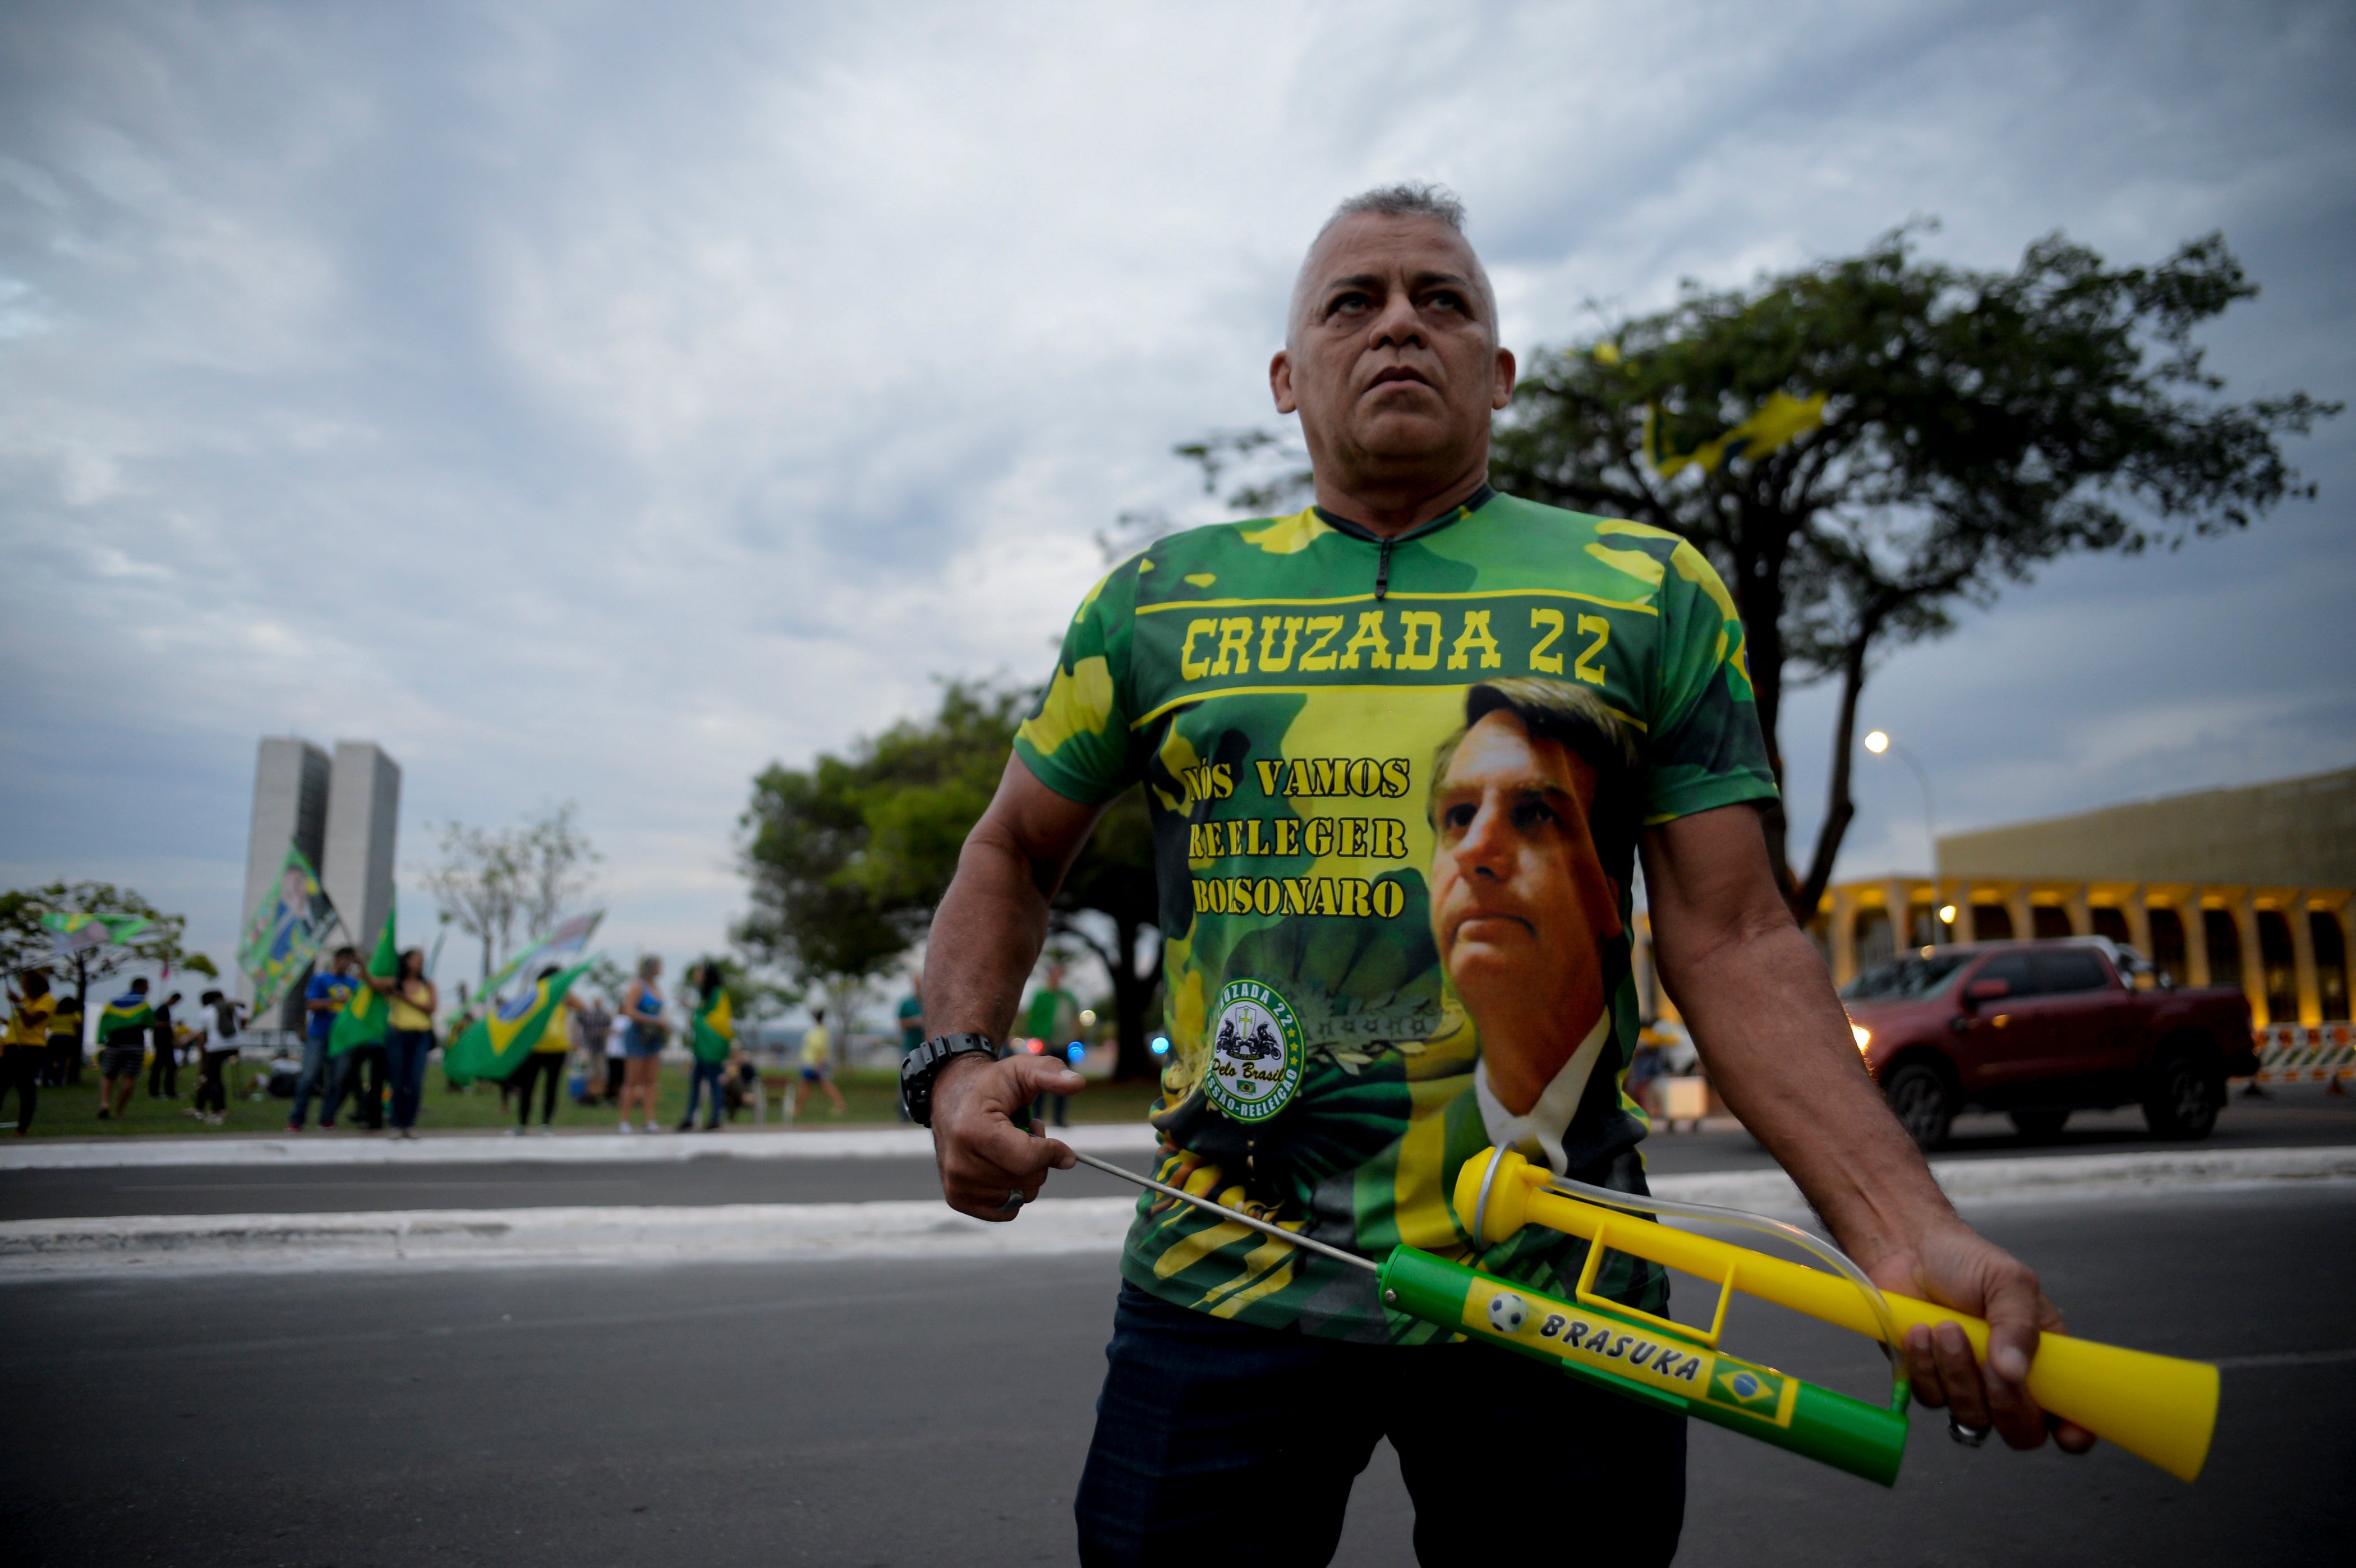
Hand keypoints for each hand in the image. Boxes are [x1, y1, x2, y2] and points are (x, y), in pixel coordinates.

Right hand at [930, 1053, 1081, 1221]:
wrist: (951, 1095)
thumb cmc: (991, 1084)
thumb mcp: (1021, 1069)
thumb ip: (1050, 1073)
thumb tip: (1078, 1083)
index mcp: (972, 1130)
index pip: (1027, 1160)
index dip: (1052, 1152)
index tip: (1062, 1147)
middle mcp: (959, 1163)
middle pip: (1027, 1180)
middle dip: (1039, 1159)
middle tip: (1025, 1134)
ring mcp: (956, 1184)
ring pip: (1020, 1196)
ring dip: (1026, 1174)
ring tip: (1012, 1147)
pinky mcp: (958, 1199)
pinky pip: (1006, 1210)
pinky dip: (1014, 1191)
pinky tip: (1003, 1166)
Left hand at [1866, 1217, 2097, 1454]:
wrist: (1908, 1249)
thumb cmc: (1964, 1261)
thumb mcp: (2007, 1281)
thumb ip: (2018, 1325)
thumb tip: (2015, 1372)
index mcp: (2043, 1357)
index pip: (2070, 1412)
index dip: (2074, 1431)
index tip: (2068, 1432)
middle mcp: (2009, 1380)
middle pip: (2022, 1431)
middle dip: (2005, 1402)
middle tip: (1987, 1360)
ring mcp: (1968, 1385)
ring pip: (1973, 1416)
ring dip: (1958, 1373)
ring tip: (1945, 1327)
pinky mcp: (1929, 1382)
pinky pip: (1931, 1399)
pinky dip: (1924, 1367)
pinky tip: (1920, 1332)